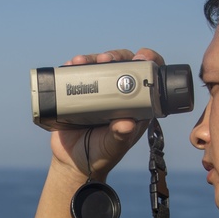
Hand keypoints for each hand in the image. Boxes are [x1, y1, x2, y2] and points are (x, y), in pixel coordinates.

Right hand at [51, 48, 165, 181]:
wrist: (72, 161)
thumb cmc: (99, 155)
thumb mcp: (113, 147)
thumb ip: (120, 136)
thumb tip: (127, 123)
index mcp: (135, 105)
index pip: (148, 78)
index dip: (148, 62)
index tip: (141, 57)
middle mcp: (118, 95)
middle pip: (123, 64)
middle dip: (116, 56)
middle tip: (106, 58)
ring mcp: (98, 91)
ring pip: (100, 65)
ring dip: (92, 58)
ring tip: (81, 61)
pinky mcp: (79, 92)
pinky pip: (79, 74)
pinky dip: (74, 66)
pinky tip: (70, 65)